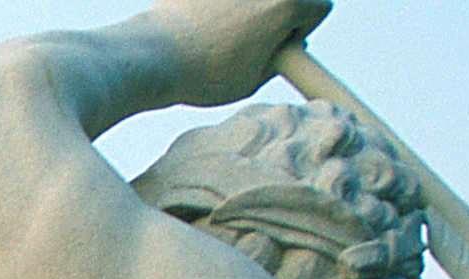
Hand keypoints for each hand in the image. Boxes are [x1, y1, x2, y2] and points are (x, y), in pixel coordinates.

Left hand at [151, 0, 330, 108]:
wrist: (149, 57)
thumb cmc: (201, 74)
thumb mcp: (250, 81)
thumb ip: (277, 59)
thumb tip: (285, 44)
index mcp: (287, 3)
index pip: (320, 9)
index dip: (302, 31)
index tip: (281, 46)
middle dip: (275, 14)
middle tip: (246, 41)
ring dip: (242, 8)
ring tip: (214, 34)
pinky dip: (212, 6)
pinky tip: (194, 21)